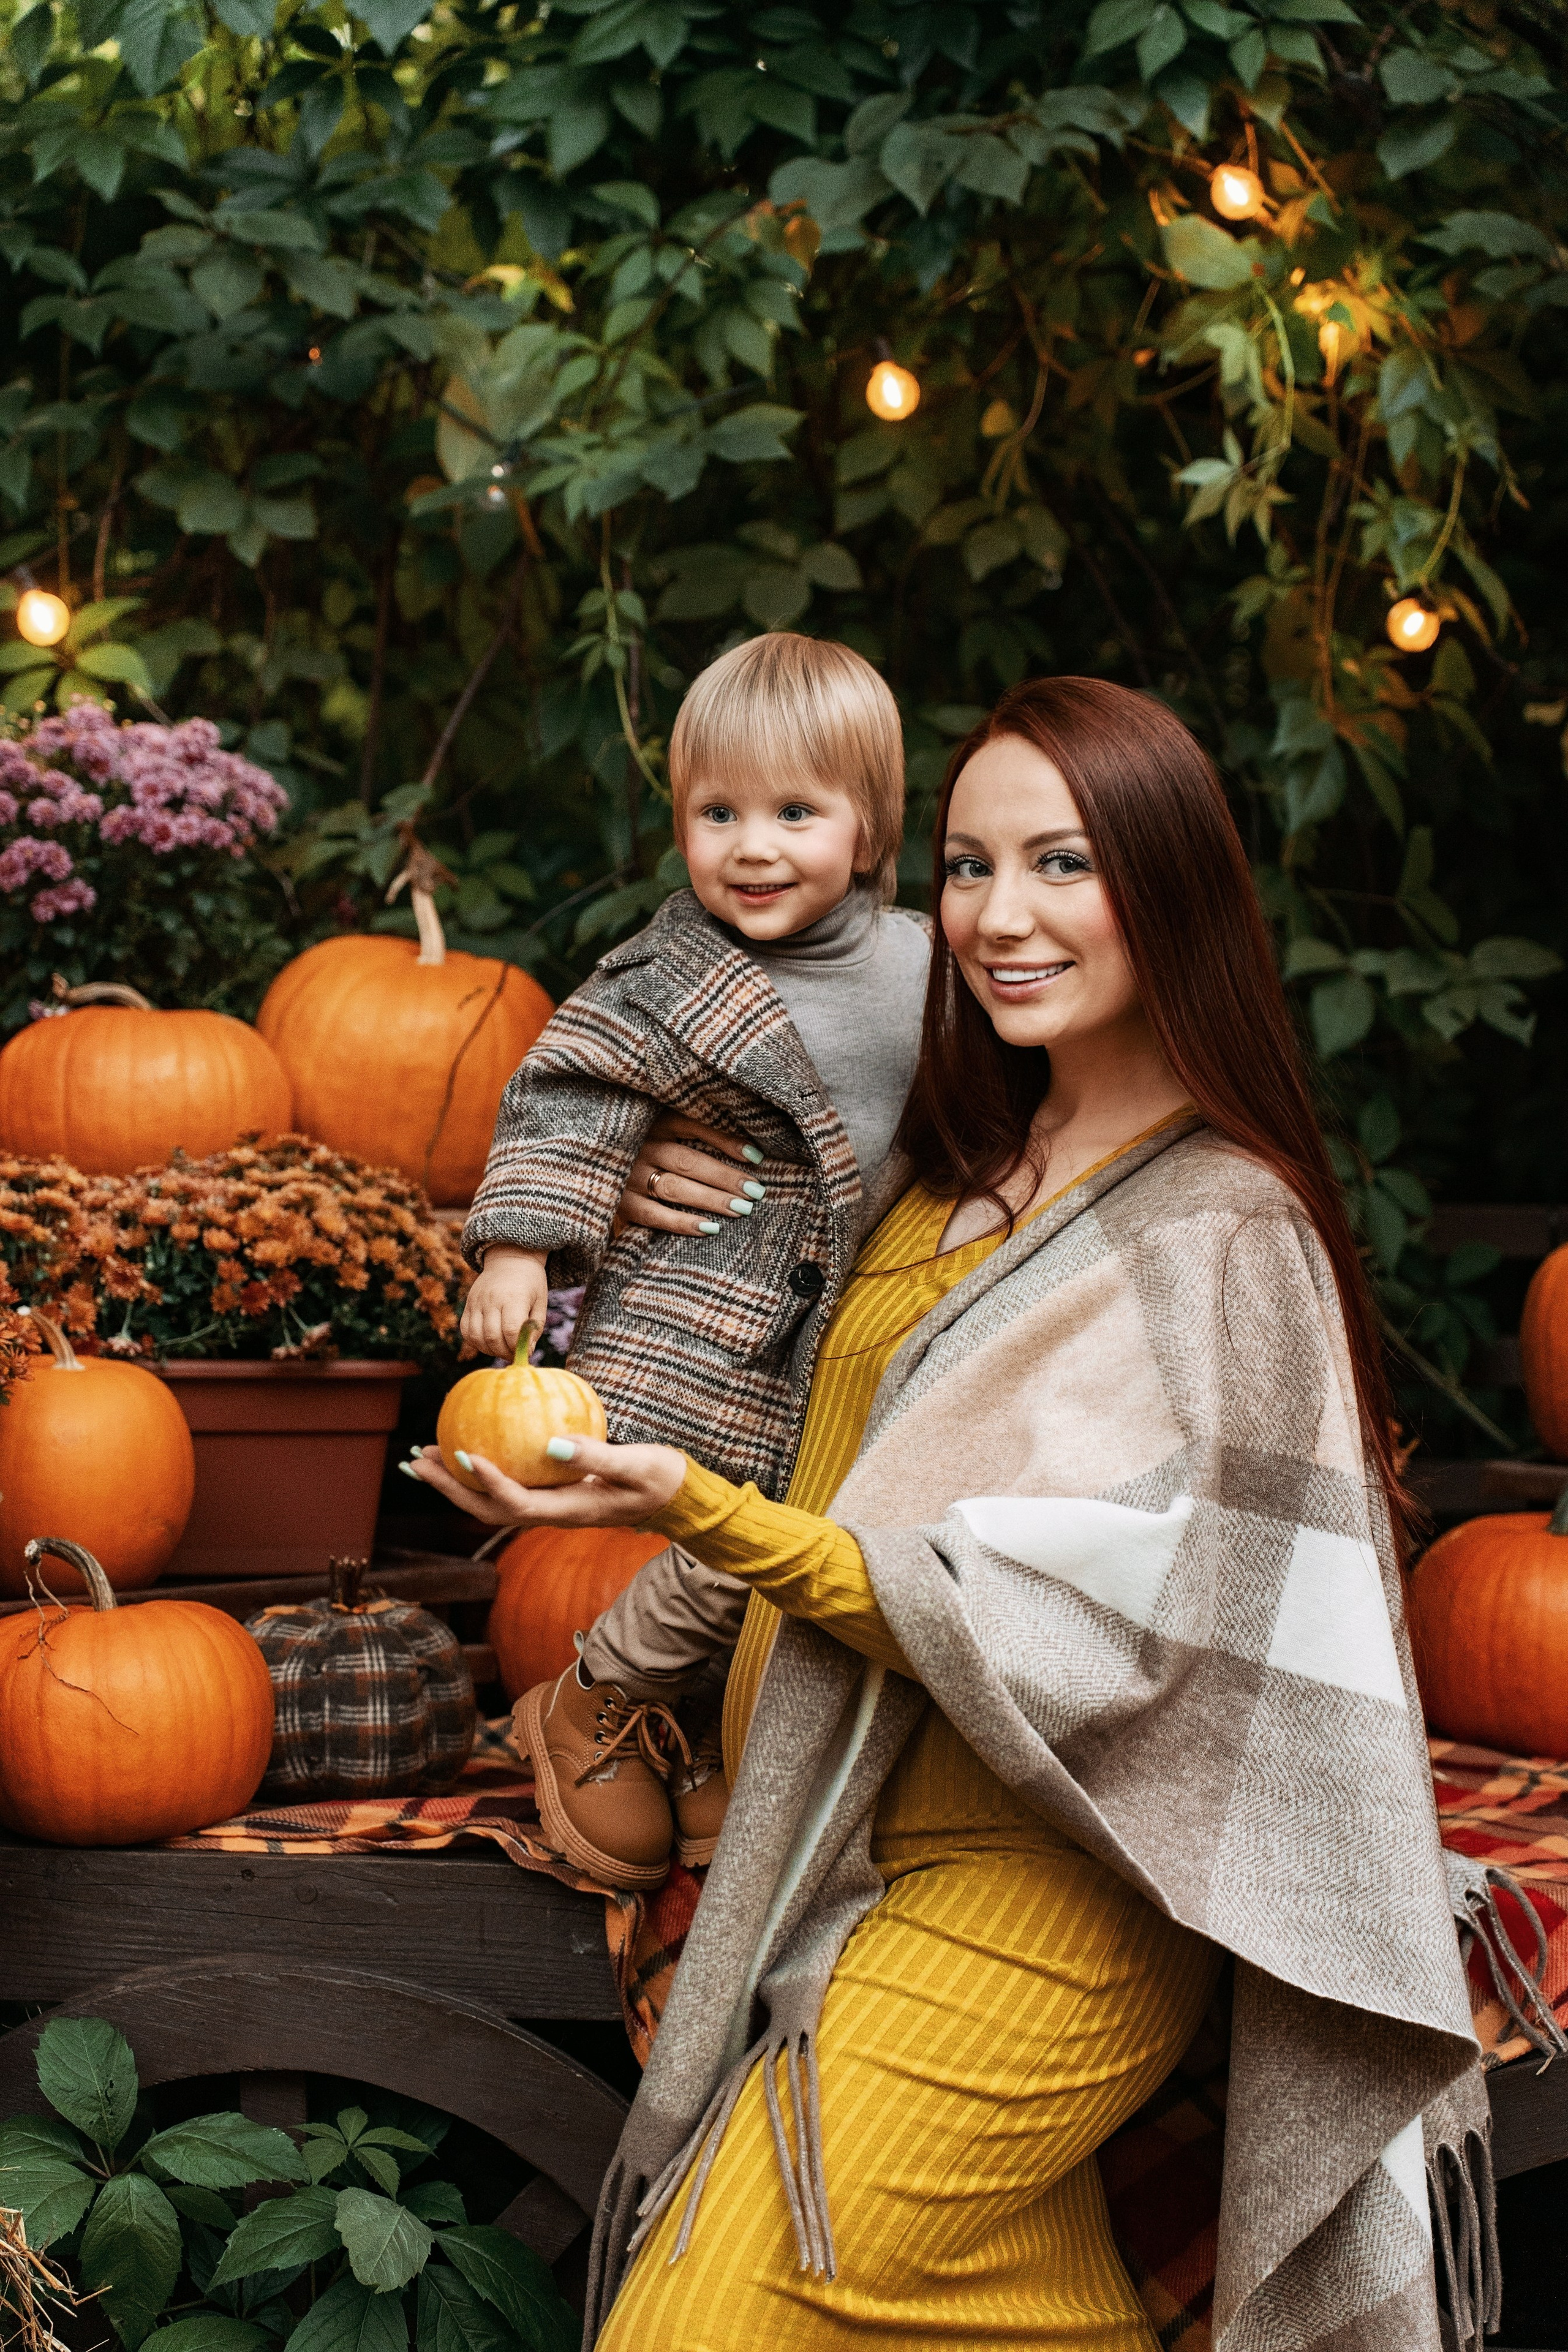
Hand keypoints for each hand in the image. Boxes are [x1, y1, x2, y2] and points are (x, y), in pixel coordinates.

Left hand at [402, 1436, 685, 1527]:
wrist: (675, 1495)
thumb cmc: (661, 1479)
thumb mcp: (637, 1466)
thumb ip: (596, 1457)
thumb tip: (551, 1445)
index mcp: (569, 1512)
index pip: (516, 1504)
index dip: (487, 1482)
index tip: (463, 1453)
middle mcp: (551, 1514)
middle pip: (487, 1509)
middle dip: (449, 1488)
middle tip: (416, 1459)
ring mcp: (549, 1506)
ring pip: (491, 1500)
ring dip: (454, 1480)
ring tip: (424, 1454)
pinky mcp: (551, 1493)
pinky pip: (506, 1484)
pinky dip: (480, 1467)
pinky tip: (468, 1442)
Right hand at [460, 1246, 547, 1358]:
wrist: (510, 1260)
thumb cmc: (530, 1284)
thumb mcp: (540, 1303)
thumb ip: (534, 1329)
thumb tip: (527, 1353)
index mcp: (514, 1297)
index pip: (511, 1330)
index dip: (517, 1347)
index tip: (525, 1352)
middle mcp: (492, 1299)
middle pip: (492, 1337)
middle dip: (504, 1352)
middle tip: (514, 1353)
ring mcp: (477, 1301)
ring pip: (476, 1336)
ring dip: (489, 1350)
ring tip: (502, 1348)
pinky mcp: (468, 1304)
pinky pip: (466, 1330)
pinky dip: (476, 1342)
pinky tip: (489, 1342)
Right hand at [616, 1113, 767, 1238]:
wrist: (588, 1158)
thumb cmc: (641, 1143)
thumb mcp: (661, 1125)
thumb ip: (694, 1129)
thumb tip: (746, 1150)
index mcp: (654, 1121)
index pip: (696, 1128)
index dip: (728, 1142)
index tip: (757, 1157)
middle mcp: (641, 1145)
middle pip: (690, 1162)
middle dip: (726, 1178)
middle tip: (756, 1191)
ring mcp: (628, 1174)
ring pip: (676, 1188)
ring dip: (711, 1200)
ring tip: (741, 1209)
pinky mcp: (620, 1203)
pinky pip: (654, 1216)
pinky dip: (683, 1223)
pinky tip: (710, 1228)